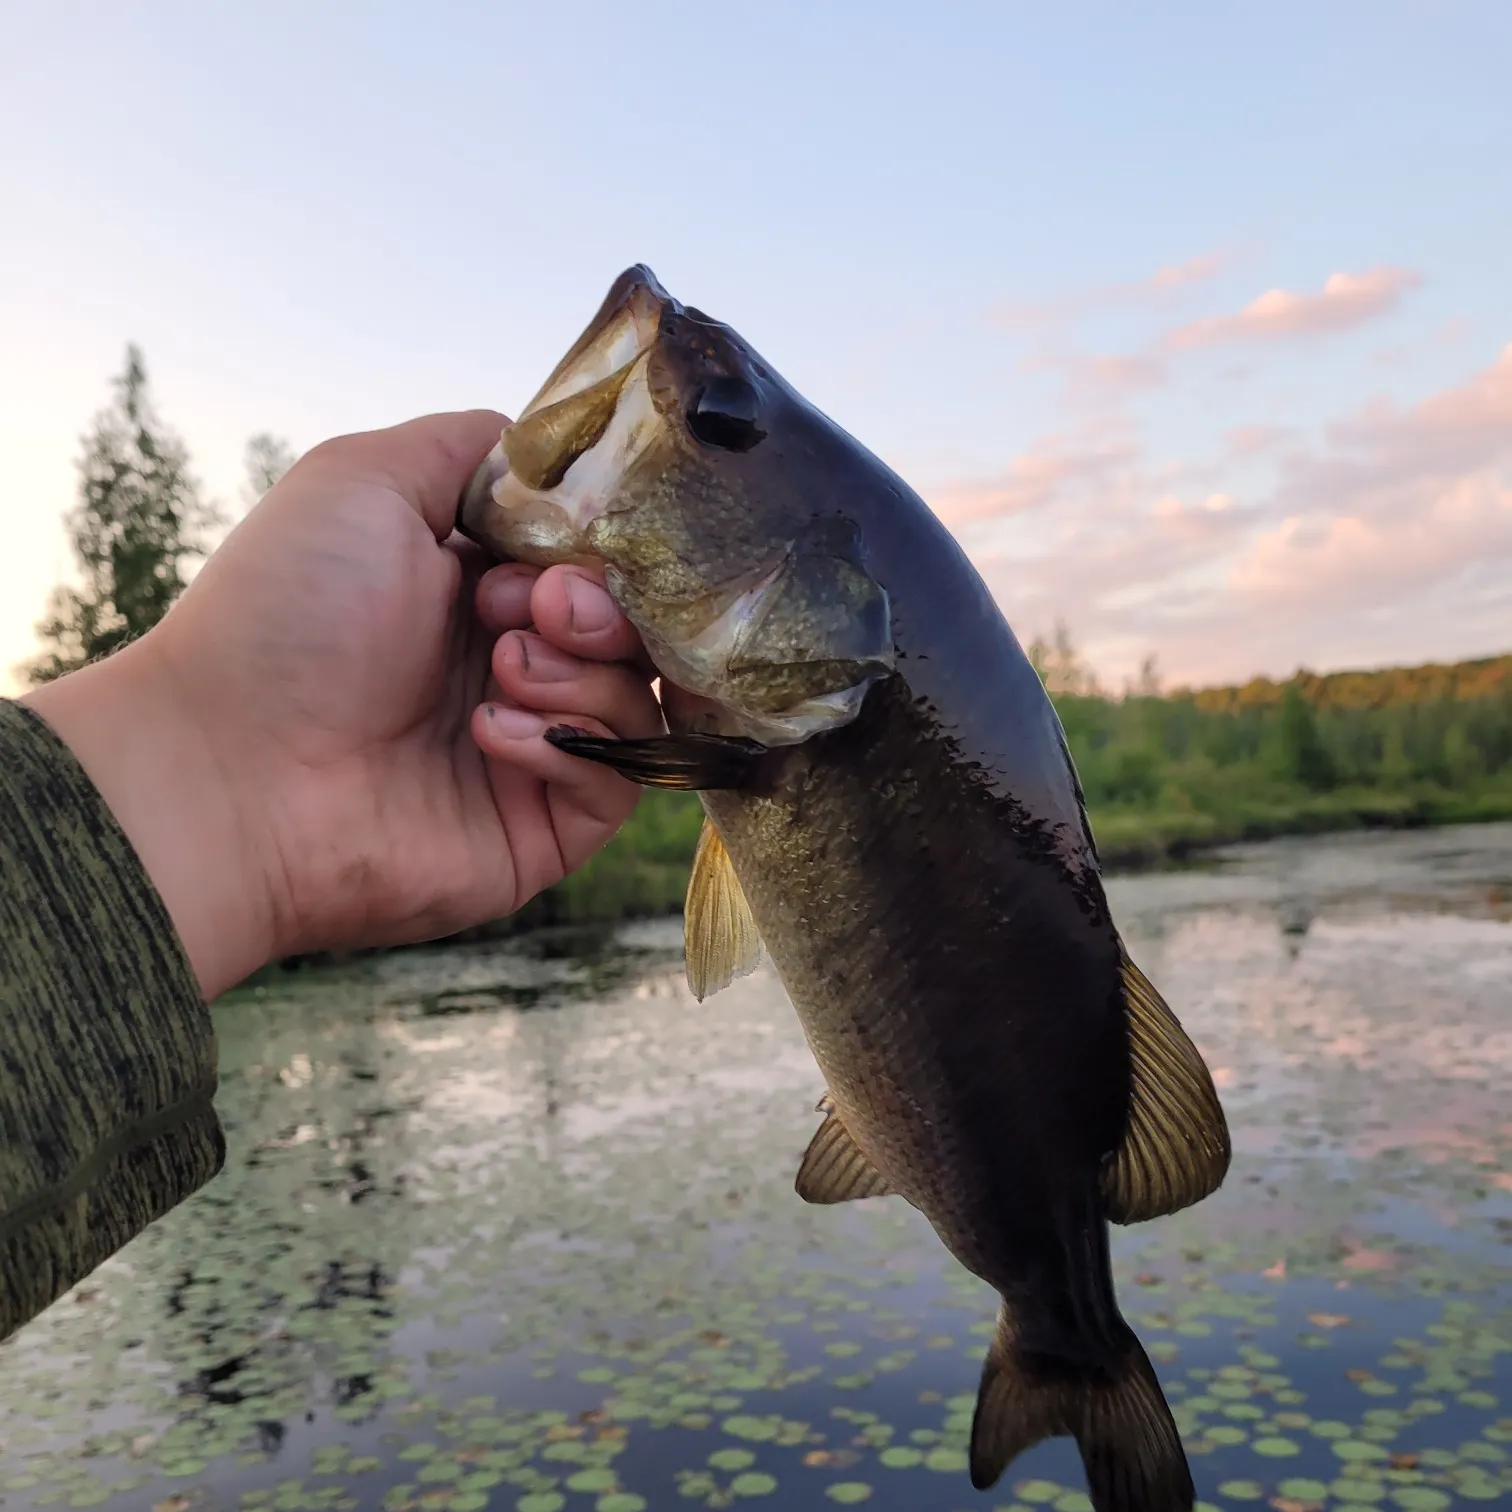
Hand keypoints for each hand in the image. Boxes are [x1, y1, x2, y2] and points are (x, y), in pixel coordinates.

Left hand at [23, 411, 662, 999]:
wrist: (231, 771)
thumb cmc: (286, 615)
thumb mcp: (366, 478)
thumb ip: (470, 446)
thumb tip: (555, 457)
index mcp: (476, 588)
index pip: (594, 561)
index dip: (594, 548)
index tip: (550, 550)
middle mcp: (510, 665)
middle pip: (631, 629)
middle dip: (600, 607)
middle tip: (539, 607)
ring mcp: (532, 749)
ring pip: (637, 701)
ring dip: (582, 671)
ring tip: (505, 668)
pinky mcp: (542, 828)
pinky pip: (617, 781)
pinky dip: (570, 744)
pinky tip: (492, 731)